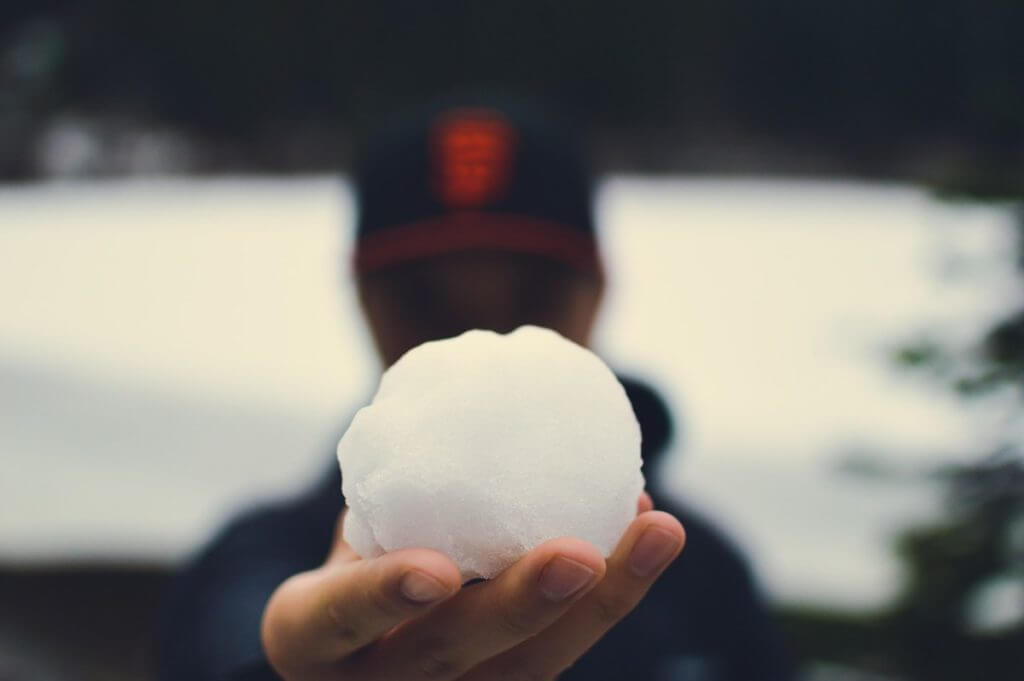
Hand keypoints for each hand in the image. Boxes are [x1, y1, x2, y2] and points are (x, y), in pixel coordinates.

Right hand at [261, 493, 683, 679]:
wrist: (359, 633)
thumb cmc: (352, 559)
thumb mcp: (349, 525)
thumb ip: (392, 483)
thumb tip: (480, 387)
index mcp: (312, 637)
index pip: (337, 619)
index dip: (383, 598)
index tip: (438, 570)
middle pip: (447, 657)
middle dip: (520, 609)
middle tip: (580, 556)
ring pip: (528, 668)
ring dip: (603, 602)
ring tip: (657, 531)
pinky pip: (563, 647)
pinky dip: (612, 594)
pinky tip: (649, 534)